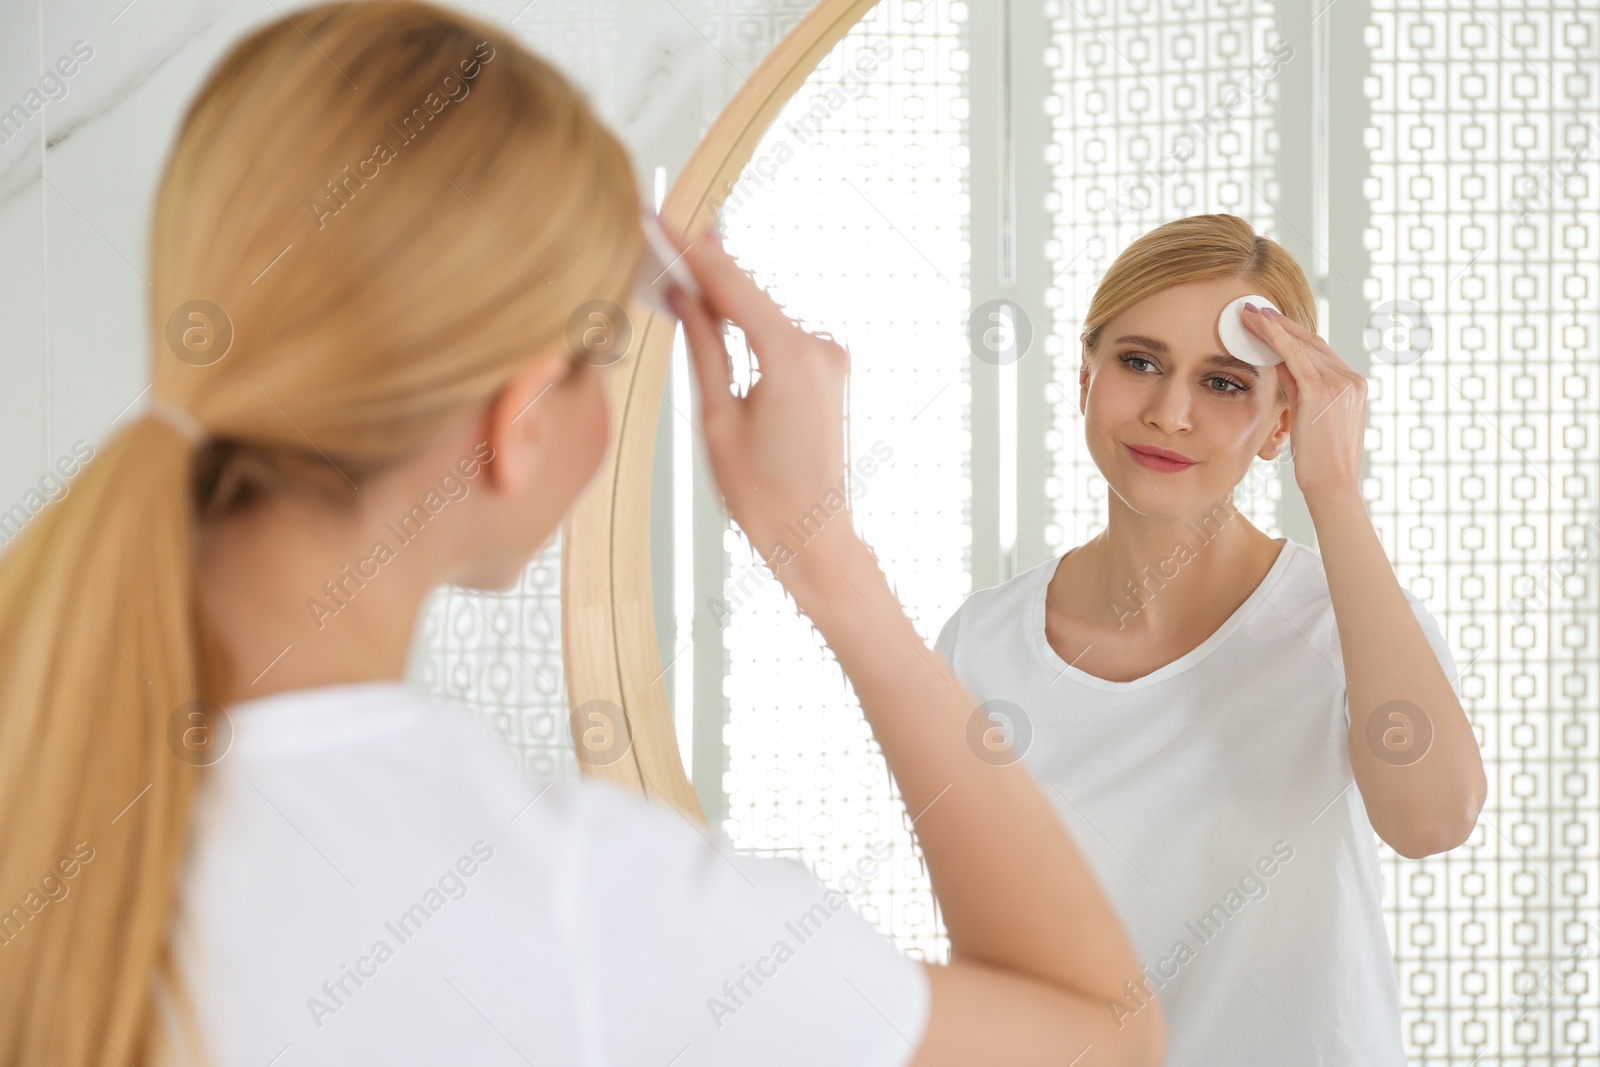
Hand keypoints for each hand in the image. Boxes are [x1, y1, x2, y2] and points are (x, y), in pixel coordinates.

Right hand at [657, 219, 859, 578]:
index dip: (690, 250)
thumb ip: (703, 348)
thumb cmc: (762, 494)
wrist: (813, 537)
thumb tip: (684, 298)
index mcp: (790, 357)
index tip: (660, 219)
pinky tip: (716, 312)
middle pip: (750, 294)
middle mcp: (819, 348)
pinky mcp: (829, 372)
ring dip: (725, 297)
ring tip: (679, 272)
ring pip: (764, 313)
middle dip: (704, 267)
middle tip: (660, 234)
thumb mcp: (716, 419)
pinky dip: (748, 323)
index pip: (731, 285)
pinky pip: (779, 335)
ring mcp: (830, 359)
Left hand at [1242, 305, 1365, 501]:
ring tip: (1246, 315)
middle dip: (1280, 324)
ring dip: (1271, 327)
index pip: (1319, 353)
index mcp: (1353, 386)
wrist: (1333, 486)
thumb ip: (1300, 392)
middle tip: (1253, 310)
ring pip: (1301, 346)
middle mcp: (1351, 379)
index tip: (1269, 323)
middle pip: (1311, 343)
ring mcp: (1341, 382)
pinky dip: (1274, 338)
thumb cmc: (1319, 463)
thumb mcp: (1312, 420)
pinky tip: (1256, 326)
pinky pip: (1293, 356)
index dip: (1292, 335)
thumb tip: (1278, 368)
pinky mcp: (1322, 390)